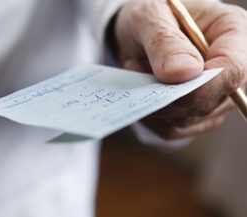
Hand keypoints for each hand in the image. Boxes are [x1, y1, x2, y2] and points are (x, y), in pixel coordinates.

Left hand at [114, 0, 246, 139]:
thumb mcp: (149, 16)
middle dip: (169, 96)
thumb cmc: (149, 16)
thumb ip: (164, 42)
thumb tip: (185, 73)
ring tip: (138, 71)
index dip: (201, 84)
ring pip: (188, 120)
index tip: (165, 81)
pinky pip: (172, 129)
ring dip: (155, 103)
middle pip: (210, 101)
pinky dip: (151, 115)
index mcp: (231, 32)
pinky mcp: (194, 112)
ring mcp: (213, 94)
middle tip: (137, 70)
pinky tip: (143, 90)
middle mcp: (228, 68)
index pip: (233, 69)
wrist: (139, 32)